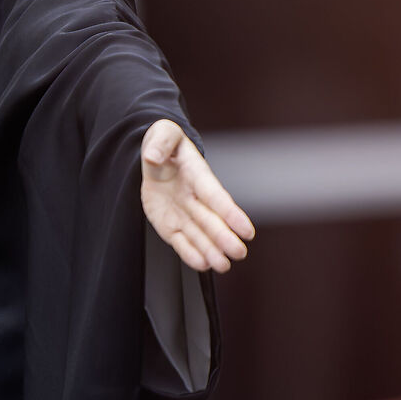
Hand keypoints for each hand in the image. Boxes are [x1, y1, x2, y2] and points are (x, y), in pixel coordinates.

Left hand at [140, 119, 253, 272]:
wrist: (155, 157)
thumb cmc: (165, 143)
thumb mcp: (162, 134)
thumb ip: (160, 143)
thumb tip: (153, 156)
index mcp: (198, 175)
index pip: (215, 196)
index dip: (231, 213)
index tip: (247, 230)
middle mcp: (195, 198)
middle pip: (212, 220)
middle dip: (225, 237)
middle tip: (239, 252)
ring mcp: (184, 213)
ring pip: (200, 235)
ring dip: (211, 251)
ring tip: (223, 265)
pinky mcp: (171, 224)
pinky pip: (181, 241)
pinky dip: (190, 254)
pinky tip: (202, 265)